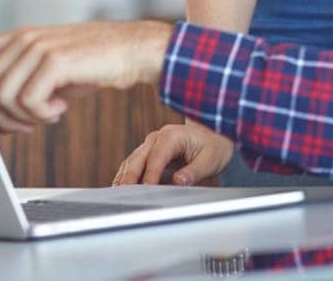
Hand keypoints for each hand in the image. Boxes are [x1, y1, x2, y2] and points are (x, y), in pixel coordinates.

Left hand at [0, 20, 173, 134]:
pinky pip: (28, 101)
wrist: (136, 51)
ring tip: (45, 116)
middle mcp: (23, 39)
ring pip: (2, 97)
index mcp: (19, 38)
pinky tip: (60, 110)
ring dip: (21, 118)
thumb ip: (21, 79)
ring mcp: (38, 47)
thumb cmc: (95, 64)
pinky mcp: (55, 60)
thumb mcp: (54, 68)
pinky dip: (42, 115)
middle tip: (26, 124)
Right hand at [114, 122, 233, 185]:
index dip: (151, 173)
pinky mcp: (147, 155)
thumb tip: (179, 181)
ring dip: (124, 178)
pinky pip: (133, 166)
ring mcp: (150, 145)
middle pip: (138, 158)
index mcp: (173, 135)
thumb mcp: (211, 160)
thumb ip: (194, 171)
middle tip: (123, 194)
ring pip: (132, 162)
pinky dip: (126, 178)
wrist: (213, 136)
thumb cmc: (213, 147)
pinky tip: (121, 191)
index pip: (157, 156)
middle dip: (130, 176)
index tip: (147, 188)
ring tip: (118, 197)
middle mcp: (158, 138)